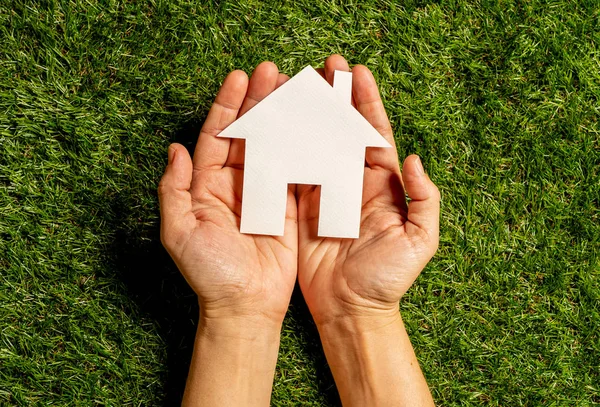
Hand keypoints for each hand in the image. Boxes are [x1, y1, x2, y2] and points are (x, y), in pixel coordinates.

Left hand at [158, 61, 295, 325]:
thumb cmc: (210, 274)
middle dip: (257, 101)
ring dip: (282, 117)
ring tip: (294, 89)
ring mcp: (263, 193)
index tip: (240, 78)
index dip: (227, 106)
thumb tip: (175, 149)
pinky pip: (295, 170)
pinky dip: (303, 147)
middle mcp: (234, 184)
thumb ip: (174, 190)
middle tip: (272, 72)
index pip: (216, 136)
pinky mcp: (287, 206)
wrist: (245, 307)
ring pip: (273, 145)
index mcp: (206, 186)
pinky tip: (312, 124)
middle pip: (247, 133)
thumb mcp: (179, 232)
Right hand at [297, 55, 440, 325]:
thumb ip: (424, 199)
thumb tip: (413, 159)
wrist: (352, 309)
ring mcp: (326, 193)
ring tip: (298, 85)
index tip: (357, 72)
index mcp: (381, 185)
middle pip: (343, 129)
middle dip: (336, 96)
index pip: (374, 133)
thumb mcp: (419, 241)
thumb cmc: (388, 279)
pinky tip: (278, 123)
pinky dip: (285, 146)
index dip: (366, 102)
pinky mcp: (302, 207)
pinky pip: (293, 170)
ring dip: (308, 114)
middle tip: (326, 66)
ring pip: (316, 143)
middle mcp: (352, 182)